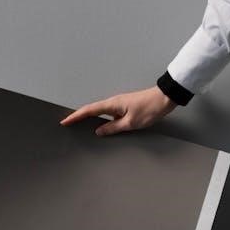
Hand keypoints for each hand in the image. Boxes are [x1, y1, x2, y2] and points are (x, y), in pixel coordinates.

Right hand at [59, 86, 176, 134]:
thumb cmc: (150, 108)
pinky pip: (111, 115)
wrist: (165, 98)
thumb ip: (113, 128)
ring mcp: (120, 104)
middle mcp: (114, 102)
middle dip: (79, 117)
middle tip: (68, 125)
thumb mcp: (131, 123)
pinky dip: (105, 121)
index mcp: (112, 104)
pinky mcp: (126, 107)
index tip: (65, 121)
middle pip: (92, 110)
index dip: (75, 116)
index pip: (89, 111)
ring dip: (92, 120)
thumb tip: (99, 131)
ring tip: (82, 129)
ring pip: (102, 113)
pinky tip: (105, 129)